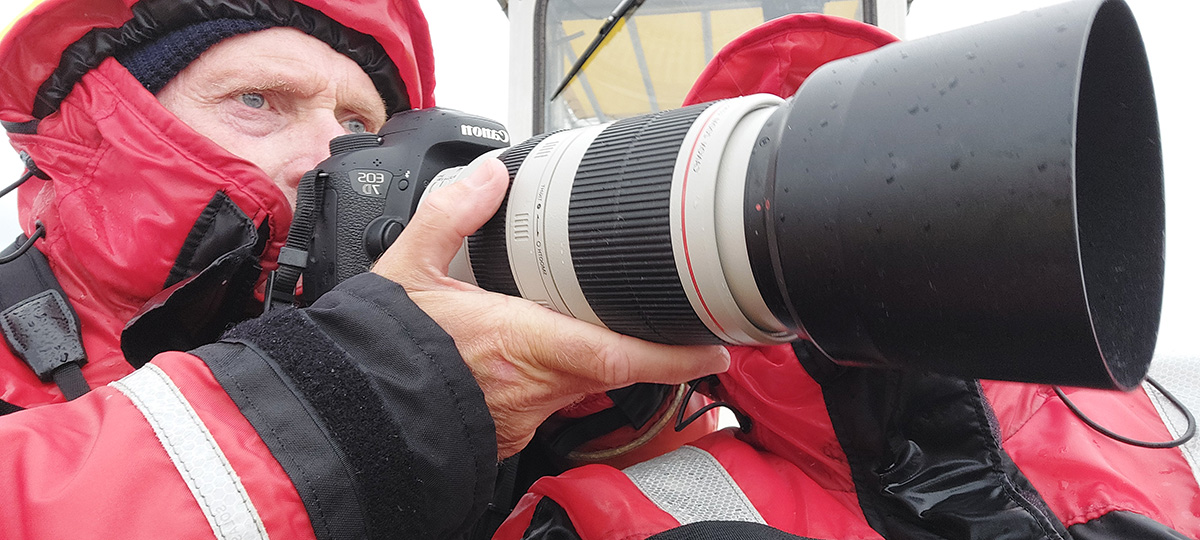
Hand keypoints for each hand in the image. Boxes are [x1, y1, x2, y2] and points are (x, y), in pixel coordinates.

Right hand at [372, 158, 730, 458]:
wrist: (351, 412)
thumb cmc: (383, 347)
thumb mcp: (408, 266)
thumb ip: (453, 213)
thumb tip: (491, 174)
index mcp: (522, 342)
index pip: (619, 355)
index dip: (676, 357)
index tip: (717, 350)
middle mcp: (533, 386)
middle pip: (614, 369)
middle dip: (652, 352)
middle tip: (687, 330)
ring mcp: (524, 415)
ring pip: (587, 386)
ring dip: (608, 361)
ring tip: (626, 332)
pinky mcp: (509, 431)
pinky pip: (555, 402)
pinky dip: (567, 378)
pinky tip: (554, 357)